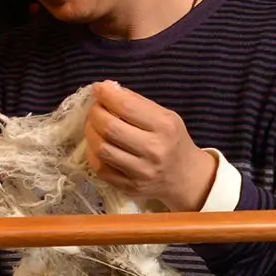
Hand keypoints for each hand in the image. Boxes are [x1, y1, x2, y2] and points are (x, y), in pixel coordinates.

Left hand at [84, 82, 216, 210]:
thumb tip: (106, 88)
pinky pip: (100, 168)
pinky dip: (93, 153)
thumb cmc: (172, 140)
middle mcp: (154, 150)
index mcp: (165, 126)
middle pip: (110, 128)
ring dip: (91, 132)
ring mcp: (141, 171)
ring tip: (94, 125)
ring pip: (102, 149)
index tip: (98, 89)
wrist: (185, 177)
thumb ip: (136, 101)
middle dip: (95, 113)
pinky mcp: (130, 187)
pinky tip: (97, 145)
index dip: (106, 95)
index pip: (127, 107)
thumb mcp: (165, 116)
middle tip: (95, 108)